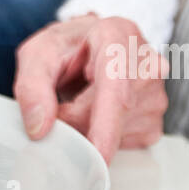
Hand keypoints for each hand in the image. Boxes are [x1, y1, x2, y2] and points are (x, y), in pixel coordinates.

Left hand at [12, 13, 168, 163]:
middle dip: (75, 122)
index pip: (116, 85)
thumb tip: (40, 129)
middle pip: (110, 115)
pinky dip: (102, 139)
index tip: (97, 154)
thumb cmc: (66, 48)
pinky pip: (124, 145)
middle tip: (57, 106)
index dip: (106, 124)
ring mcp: (157, 94)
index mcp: (118, 35)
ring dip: (88, 130)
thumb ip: (31, 88)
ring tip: (80, 100)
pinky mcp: (156, 123)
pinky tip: (96, 114)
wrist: (88, 47)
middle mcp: (146, 63)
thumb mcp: (38, 55)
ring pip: (117, 135)